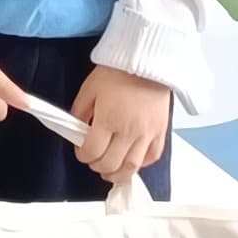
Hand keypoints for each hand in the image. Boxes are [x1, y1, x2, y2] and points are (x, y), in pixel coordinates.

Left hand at [73, 66, 174, 185]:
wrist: (148, 63)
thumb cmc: (117, 73)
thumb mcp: (89, 89)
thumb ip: (80, 112)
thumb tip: (77, 131)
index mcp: (109, 119)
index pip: (92, 151)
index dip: (83, 156)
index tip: (81, 152)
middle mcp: (129, 131)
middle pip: (111, 163)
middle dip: (98, 167)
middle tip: (93, 163)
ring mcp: (148, 134)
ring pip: (133, 167)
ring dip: (119, 174)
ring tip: (111, 173)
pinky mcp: (161, 132)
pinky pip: (152, 157)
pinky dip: (141, 165)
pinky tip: (132, 163)